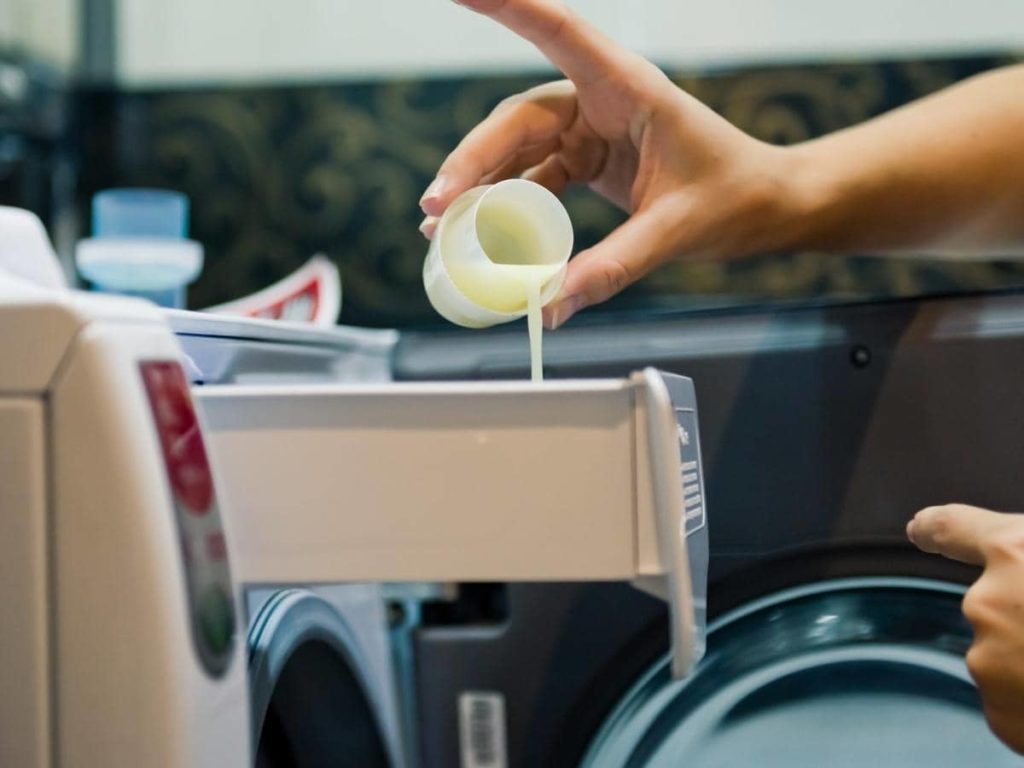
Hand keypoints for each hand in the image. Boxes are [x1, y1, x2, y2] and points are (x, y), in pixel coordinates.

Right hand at [421, 0, 790, 327]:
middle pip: (515, 119)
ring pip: (515, 150)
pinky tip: (478, 235)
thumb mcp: (677, 230)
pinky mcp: (587, 161)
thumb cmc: (735, 196)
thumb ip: (615, 265)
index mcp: (627, 89)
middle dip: (470, 161)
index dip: (507, 7)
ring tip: (438, 226)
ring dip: (478, 186)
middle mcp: (600, 101)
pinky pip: (532, 178)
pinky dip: (505, 206)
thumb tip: (551, 305)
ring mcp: (589, 131)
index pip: (558, 33)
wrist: (763, 206)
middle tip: (434, 205)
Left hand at [907, 504, 1023, 754]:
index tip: (918, 529)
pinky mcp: (1000, 714)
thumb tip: (1020, 566)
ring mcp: (988, 661)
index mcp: (1016, 554)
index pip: (956, 527)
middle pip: (996, 605)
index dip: (937, 527)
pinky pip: (1016, 703)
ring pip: (1008, 657)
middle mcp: (987, 603)